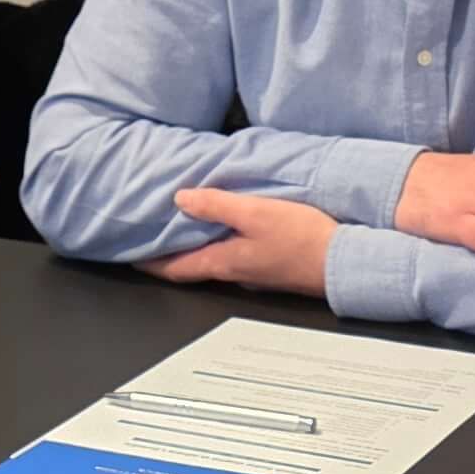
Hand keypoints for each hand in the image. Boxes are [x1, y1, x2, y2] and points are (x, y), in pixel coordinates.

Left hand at [144, 187, 338, 297]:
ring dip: (198, 249)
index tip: (131, 257)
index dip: (150, 263)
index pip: (176, 268)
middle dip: (171, 254)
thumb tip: (180, 200)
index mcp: (224, 262)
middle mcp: (236, 273)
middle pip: (193, 267)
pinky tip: (230, 231)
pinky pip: (238, 257)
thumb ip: (217, 205)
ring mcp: (255, 274)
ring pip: (216, 262)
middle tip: (154, 239)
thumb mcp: (254, 213)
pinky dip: (224, 245)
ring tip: (187, 230)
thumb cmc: (302, 239)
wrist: (344, 261)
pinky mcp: (273, 268)